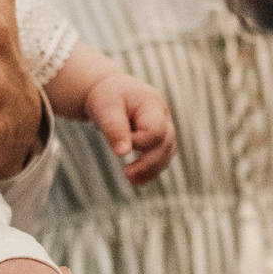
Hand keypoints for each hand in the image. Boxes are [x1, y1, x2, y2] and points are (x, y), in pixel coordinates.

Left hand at [82, 71, 175, 185]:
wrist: (113, 93)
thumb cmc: (109, 97)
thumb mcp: (106, 108)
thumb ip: (114, 128)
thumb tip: (122, 153)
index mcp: (153, 104)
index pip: (155, 130)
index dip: (140, 142)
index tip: (120, 147)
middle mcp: (164, 117)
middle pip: (165, 144)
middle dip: (149, 163)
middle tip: (128, 175)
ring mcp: (165, 129)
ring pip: (166, 154)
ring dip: (151, 170)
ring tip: (131, 179)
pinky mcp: (160, 141)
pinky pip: (161, 159)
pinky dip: (150, 171)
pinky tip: (137, 180)